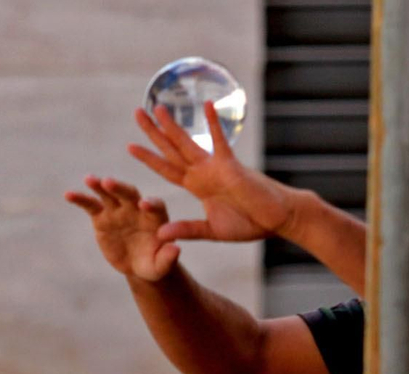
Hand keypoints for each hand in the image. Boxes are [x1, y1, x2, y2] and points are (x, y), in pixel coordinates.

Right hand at [65, 176, 180, 281]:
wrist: (137, 265)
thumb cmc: (153, 264)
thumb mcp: (161, 265)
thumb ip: (168, 258)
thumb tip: (175, 249)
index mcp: (156, 216)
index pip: (155, 205)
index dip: (151, 204)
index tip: (144, 204)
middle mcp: (137, 207)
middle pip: (129, 194)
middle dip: (120, 188)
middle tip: (109, 182)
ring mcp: (118, 210)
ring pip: (109, 194)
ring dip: (99, 185)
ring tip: (90, 179)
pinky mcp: (101, 217)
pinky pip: (90, 205)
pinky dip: (80, 199)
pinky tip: (69, 195)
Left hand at [127, 101, 296, 245]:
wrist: (278, 219)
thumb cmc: (250, 223)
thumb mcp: (211, 230)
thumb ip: (187, 229)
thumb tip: (160, 234)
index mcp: (198, 186)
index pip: (167, 169)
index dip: (149, 158)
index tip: (130, 146)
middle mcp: (204, 172)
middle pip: (172, 150)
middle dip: (153, 133)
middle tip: (136, 112)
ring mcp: (216, 167)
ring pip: (187, 144)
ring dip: (172, 126)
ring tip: (157, 108)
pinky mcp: (231, 167)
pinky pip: (220, 142)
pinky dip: (213, 124)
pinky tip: (207, 104)